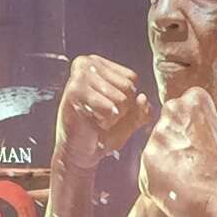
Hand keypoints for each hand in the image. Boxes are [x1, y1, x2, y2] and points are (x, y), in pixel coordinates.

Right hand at [54, 53, 153, 174]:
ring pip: (121, 98)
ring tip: (96, 119)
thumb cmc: (101, 133)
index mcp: (98, 64)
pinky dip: (105, 121)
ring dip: (113, 116)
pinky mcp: (74, 91)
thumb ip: (142, 108)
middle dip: (121, 109)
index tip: (108, 108)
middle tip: (101, 116)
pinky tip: (91, 122)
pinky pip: (110, 108)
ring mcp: (79, 76)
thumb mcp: (129, 118)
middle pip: (128, 87)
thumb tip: (142, 98)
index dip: (127, 100)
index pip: (132, 78)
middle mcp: (87, 63)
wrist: (78, 153)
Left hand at [138, 85, 216, 216]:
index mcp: (195, 101)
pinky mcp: (145, 162)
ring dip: (166, 162)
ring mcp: (156, 138)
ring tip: (187, 179)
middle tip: (192, 162)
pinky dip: (158, 182)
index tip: (200, 141)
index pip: (185, 104)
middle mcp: (172, 113)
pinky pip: (148, 171)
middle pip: (167, 125)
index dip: (192, 126)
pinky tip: (176, 190)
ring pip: (156, 148)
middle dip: (175, 142)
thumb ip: (203, 125)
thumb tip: (194, 128)